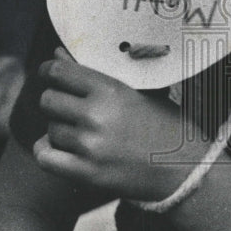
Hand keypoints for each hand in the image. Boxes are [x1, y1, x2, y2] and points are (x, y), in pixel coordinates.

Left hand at [33, 48, 204, 201]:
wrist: (185, 169)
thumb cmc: (163, 125)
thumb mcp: (136, 91)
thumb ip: (94, 74)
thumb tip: (56, 56)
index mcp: (111, 90)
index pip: (58, 72)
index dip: (48, 71)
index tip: (50, 75)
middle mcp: (97, 116)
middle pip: (48, 101)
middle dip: (56, 103)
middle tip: (70, 109)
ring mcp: (91, 146)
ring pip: (50, 130)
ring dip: (60, 131)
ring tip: (81, 133)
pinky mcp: (89, 174)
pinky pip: (45, 157)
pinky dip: (48, 153)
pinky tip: (63, 151)